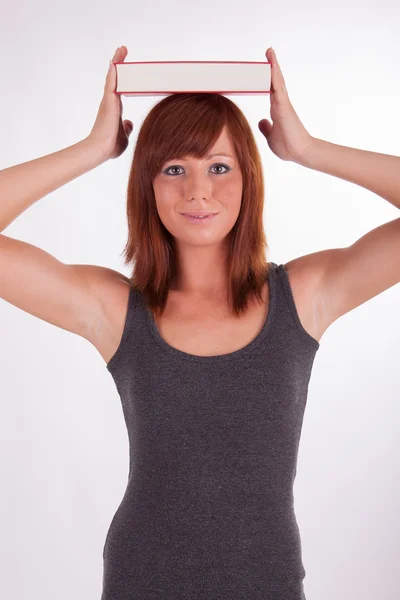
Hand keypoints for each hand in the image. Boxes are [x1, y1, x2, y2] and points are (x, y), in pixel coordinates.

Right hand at [87, 46, 133, 159]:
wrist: (100, 149)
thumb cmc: (111, 146)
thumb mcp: (124, 135)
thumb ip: (126, 128)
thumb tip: (130, 123)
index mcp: (114, 110)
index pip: (119, 90)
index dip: (122, 79)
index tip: (125, 70)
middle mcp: (110, 102)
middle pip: (115, 79)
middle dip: (119, 64)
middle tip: (122, 51)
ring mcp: (108, 101)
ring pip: (113, 77)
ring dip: (117, 62)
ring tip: (122, 49)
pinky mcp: (108, 101)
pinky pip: (112, 82)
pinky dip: (114, 71)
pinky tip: (116, 60)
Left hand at [258, 48, 313, 162]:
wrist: (299, 152)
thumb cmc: (288, 146)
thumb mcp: (271, 136)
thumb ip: (266, 128)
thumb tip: (262, 121)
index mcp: (277, 110)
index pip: (270, 90)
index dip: (266, 80)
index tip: (263, 69)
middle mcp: (280, 104)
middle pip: (274, 81)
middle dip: (271, 67)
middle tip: (268, 53)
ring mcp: (283, 103)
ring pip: (277, 81)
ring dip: (273, 66)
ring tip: (270, 52)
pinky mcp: (284, 106)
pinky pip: (277, 87)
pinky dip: (274, 75)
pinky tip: (271, 65)